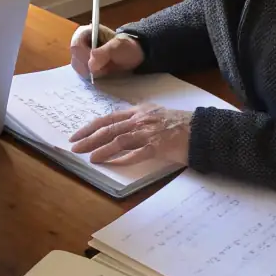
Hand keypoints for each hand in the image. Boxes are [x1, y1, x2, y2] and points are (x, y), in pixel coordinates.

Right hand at [69, 25, 144, 79]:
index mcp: (85, 33)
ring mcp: (80, 55)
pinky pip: (82, 73)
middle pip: (75, 58)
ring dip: (89, 72)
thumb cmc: (125, 46)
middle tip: (102, 68)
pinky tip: (101, 73)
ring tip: (104, 69)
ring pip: (78, 67)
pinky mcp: (84, 66)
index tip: (95, 64)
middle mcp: (80, 44)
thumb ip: (104, 53)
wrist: (131, 55)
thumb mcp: (118, 46)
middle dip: (87, 66)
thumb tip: (91, 66)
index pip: (76, 46)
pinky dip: (90, 76)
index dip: (84, 56)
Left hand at [69, 103, 192, 166]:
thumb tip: (119, 127)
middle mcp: (141, 120)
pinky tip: (111, 164)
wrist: (201, 130)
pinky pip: (136, 154)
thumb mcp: (155, 115)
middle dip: (88, 139)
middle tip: (74, 147)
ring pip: (119, 140)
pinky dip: (122, 159)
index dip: (90, 127)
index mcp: (139, 111)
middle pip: (109, 129)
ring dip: (101, 149)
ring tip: (89, 157)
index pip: (108, 118)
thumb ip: (137, 119)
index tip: (76, 135)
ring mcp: (149, 133)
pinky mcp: (158, 147)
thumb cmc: (179, 124)